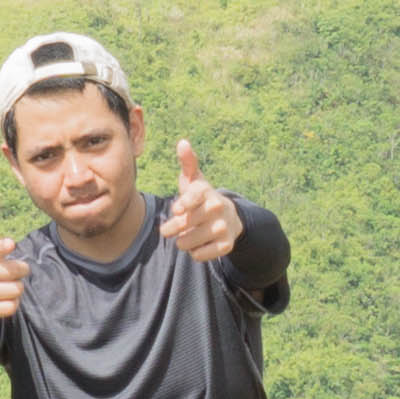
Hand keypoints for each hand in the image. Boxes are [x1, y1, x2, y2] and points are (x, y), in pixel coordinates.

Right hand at [0, 195, 22, 324]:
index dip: (4, 247)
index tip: (10, 244)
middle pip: (17, 272)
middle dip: (18, 273)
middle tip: (6, 273)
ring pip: (17, 290)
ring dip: (15, 289)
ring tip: (2, 286)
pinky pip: (12, 307)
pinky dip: (11, 304)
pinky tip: (0, 300)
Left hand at [161, 141, 238, 261]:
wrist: (229, 217)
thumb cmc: (202, 198)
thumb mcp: (194, 180)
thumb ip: (187, 162)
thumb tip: (183, 143)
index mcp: (207, 191)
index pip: (191, 197)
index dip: (182, 205)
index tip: (177, 209)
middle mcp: (217, 208)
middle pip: (183, 224)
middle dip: (171, 228)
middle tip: (170, 228)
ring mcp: (223, 227)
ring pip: (187, 242)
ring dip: (182, 241)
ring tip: (188, 234)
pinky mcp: (226, 245)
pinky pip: (199, 255)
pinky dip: (195, 252)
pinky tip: (200, 243)